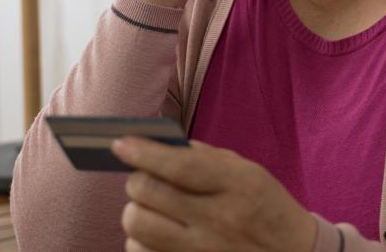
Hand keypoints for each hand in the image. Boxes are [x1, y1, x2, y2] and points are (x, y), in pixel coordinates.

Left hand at [111, 137, 316, 251]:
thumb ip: (203, 156)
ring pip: (137, 226)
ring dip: (136, 211)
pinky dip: (139, 241)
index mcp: (238, 185)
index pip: (179, 165)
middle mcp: (219, 220)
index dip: (144, 152)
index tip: (120, 144)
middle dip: (137, 180)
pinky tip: (156, 234)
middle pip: (149, 194)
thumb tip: (155, 144)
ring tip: (151, 207)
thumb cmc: (264, 207)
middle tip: (143, 177)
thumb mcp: (248, 171)